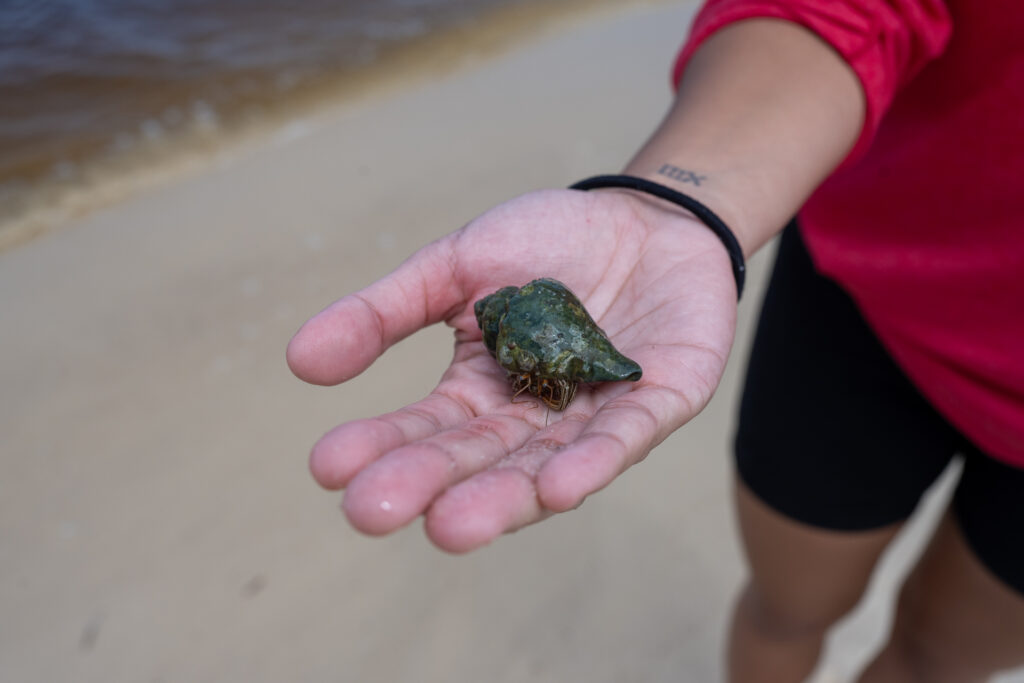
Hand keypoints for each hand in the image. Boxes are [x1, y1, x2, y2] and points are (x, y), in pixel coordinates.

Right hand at [287, 188, 737, 551]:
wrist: (647, 215)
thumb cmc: (548, 242)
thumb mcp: (455, 266)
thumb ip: (386, 311)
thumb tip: (299, 361)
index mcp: (482, 391)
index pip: (426, 427)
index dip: (380, 446)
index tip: (328, 466)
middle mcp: (536, 418)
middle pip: (479, 460)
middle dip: (429, 486)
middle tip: (371, 512)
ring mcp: (597, 416)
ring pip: (546, 467)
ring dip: (502, 499)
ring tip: (448, 526)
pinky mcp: (660, 402)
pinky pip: (625, 438)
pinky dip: (593, 462)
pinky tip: (558, 487)